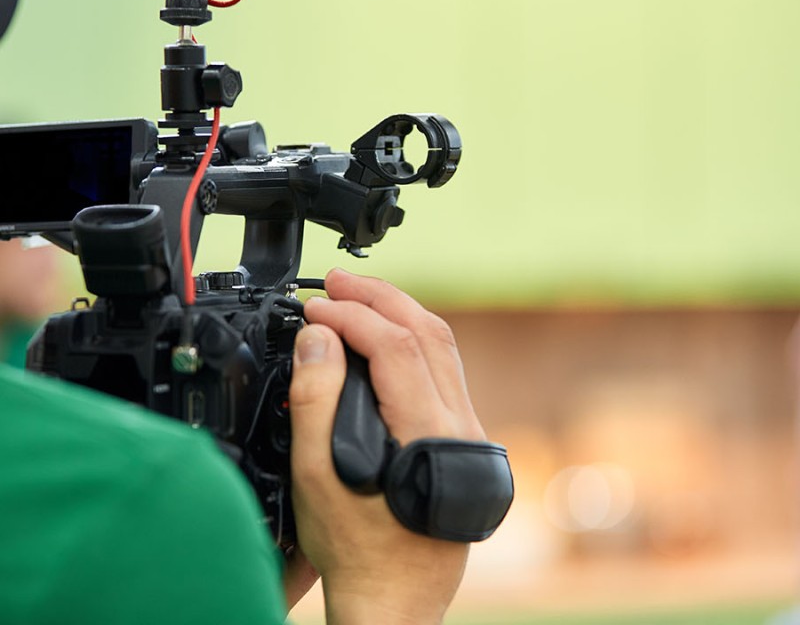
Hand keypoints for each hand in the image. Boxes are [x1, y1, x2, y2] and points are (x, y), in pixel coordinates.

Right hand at [287, 268, 484, 624]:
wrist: (394, 598)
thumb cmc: (354, 549)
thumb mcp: (315, 476)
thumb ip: (315, 399)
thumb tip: (319, 337)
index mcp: (429, 432)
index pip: (395, 346)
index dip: (351, 318)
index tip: (314, 309)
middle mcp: (461, 425)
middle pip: (427, 333)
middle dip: (378, 298)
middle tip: (334, 283)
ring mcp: (468, 429)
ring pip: (440, 346)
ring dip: (397, 311)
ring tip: (355, 297)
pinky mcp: (463, 434)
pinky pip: (441, 367)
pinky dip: (409, 338)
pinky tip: (383, 334)